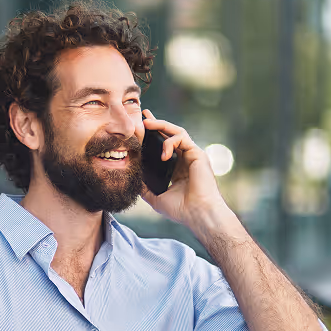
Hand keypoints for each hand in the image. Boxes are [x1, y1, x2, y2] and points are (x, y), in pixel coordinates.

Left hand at [140, 110, 235, 232]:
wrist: (197, 214)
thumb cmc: (181, 210)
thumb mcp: (156, 198)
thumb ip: (146, 189)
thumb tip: (133, 181)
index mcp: (177, 169)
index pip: (164, 147)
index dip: (153, 136)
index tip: (141, 129)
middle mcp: (186, 159)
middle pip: (170, 135)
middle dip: (156, 124)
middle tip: (143, 116)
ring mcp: (192, 155)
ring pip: (176, 132)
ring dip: (161, 125)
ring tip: (147, 123)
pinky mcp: (197, 154)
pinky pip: (182, 138)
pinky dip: (170, 142)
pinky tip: (163, 155)